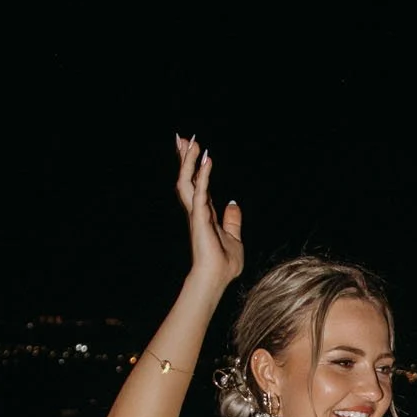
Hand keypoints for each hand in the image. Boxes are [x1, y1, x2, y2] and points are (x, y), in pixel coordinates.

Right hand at [176, 136, 243, 294]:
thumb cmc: (224, 264)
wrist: (217, 279)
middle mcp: (197, 212)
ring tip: (191, 142)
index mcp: (204, 215)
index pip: (198, 185)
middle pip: (187, 178)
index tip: (192, 148)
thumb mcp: (234, 238)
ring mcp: (196, 215)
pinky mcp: (200, 219)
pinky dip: (203, 175)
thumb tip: (233, 203)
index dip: (194, 167)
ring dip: (189, 161)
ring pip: (188, 181)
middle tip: (182, 137)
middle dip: (184, 158)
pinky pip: (201, 192)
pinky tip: (207, 160)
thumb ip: (232, 220)